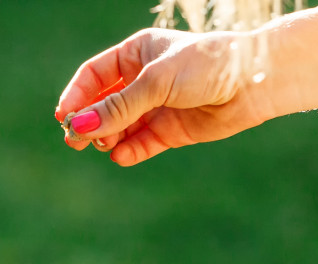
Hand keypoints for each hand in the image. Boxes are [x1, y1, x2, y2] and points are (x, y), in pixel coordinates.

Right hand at [55, 28, 270, 166]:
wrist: (253, 83)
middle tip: (74, 141)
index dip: (77, 96)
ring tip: (102, 146)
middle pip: (104, 104)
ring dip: (108, 137)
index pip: (94, 76)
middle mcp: (144, 80)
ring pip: (120, 127)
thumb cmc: (206, 66)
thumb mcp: (156, 82)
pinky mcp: (171, 131)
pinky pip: (142, 144)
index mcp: (137, 54)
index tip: (64, 117)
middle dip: (89, 122)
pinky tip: (121, 156)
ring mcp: (157, 107)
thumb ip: (119, 106)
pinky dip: (129, 151)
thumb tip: (81, 126)